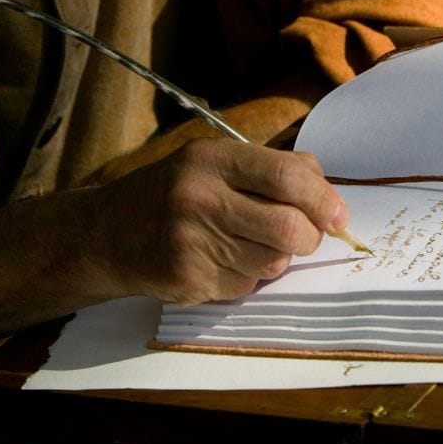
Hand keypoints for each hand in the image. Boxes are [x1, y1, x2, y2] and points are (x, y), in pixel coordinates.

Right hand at [87, 138, 348, 304]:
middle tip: (303, 236)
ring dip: (276, 258)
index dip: (324, 199)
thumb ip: (272, 170)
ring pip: (274, 262)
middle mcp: (201, 197)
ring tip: (248, 244)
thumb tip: (331, 197)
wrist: (105, 234)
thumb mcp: (214, 162)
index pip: (288, 177)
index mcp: (212, 159)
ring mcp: (193, 242)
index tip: (338, 215)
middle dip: (310, 237)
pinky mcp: (189, 279)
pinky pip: (247, 284)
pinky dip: (246, 276)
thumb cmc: (174, 195)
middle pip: (289, 228)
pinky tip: (219, 261)